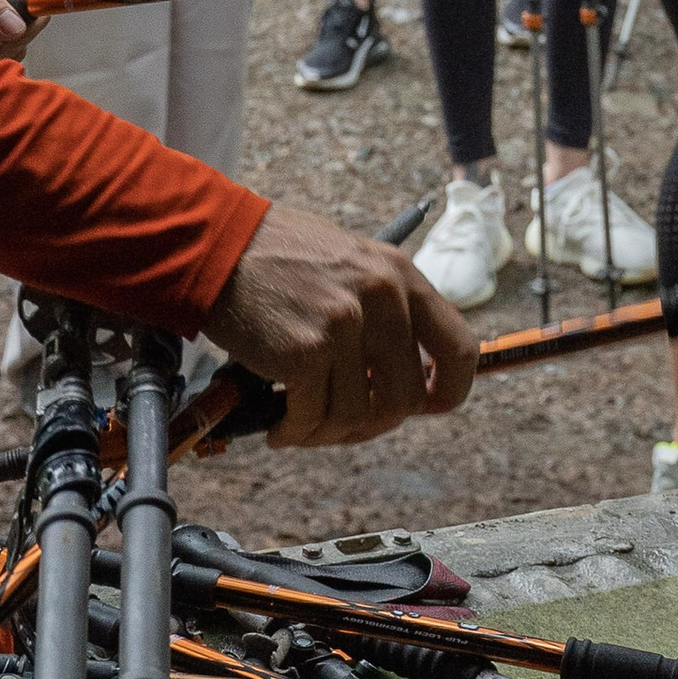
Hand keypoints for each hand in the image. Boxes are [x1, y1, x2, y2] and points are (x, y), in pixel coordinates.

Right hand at [211, 202, 477, 447]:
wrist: (217, 246)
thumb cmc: (278, 259)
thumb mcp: (352, 263)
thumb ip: (385, 312)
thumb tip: (405, 380)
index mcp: (401, 276)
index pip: (459, 350)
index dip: (447, 391)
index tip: (423, 406)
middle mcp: (381, 297)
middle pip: (406, 398)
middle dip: (372, 423)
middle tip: (340, 424)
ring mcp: (344, 325)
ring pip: (356, 416)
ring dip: (326, 433)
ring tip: (299, 424)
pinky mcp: (305, 351)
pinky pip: (312, 418)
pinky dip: (294, 432)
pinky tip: (278, 427)